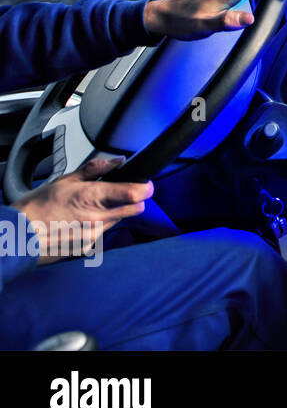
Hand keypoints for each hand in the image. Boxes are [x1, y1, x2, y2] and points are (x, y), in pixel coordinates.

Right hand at [12, 157, 152, 264]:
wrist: (19, 235)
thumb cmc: (37, 207)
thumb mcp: (65, 180)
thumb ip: (96, 169)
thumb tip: (118, 161)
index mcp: (93, 197)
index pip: (136, 194)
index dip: (145, 187)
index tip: (145, 184)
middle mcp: (98, 218)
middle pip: (136, 209)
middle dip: (136, 200)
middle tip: (125, 193)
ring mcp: (95, 234)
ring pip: (120, 220)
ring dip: (115, 212)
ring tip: (92, 207)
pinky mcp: (89, 246)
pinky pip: (104, 232)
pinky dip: (100, 225)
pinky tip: (82, 220)